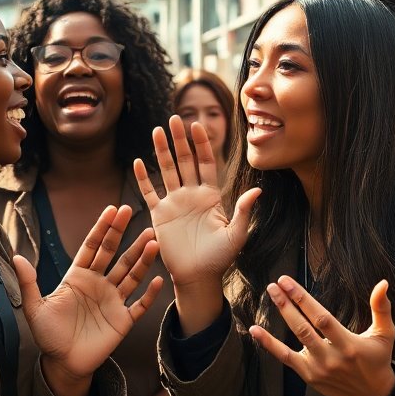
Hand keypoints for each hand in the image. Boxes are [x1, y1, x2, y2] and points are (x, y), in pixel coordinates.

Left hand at [16, 205, 163, 395]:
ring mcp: (112, 301)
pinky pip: (139, 305)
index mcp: (78, 277)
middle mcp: (98, 285)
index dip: (102, 228)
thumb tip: (16, 257)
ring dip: (141, 258)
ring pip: (130, 275)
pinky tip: (157, 279)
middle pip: (113, 254)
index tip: (111, 210)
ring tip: (153, 240)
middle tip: (132, 211)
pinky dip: (149, 293)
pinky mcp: (122, 321)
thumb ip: (28, 283)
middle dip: (122, 234)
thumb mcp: (35, 308)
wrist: (62, 364)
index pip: (92, 247)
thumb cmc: (48, 335)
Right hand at [134, 116, 260, 291]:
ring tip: (156, 131)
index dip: (201, 144)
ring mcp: (174, 203)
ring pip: (166, 170)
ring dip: (161, 151)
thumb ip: (243, 211)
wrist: (198, 277)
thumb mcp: (236, 234)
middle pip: (184, 161)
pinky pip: (149, 193)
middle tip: (174, 118)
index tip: (197, 125)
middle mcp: (191, 195)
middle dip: (179, 140)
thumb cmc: (220, 258)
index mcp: (210, 196)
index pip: (206, 163)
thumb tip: (257, 190)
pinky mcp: (159, 215)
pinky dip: (143, 178)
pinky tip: (138, 162)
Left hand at [249, 276, 394, 395]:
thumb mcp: (385, 334)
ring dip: (282, 315)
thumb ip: (381, 308)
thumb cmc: (378, 361)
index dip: (303, 299)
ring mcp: (318, 368)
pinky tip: (255, 330)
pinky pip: (285, 358)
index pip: (322, 318)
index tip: (288, 282)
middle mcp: (332, 357)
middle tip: (275, 285)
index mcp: (349, 345)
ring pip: (296, 340)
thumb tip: (383, 283)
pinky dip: (269, 344)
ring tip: (271, 294)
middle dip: (288, 304)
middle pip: (304, 328)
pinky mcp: (309, 376)